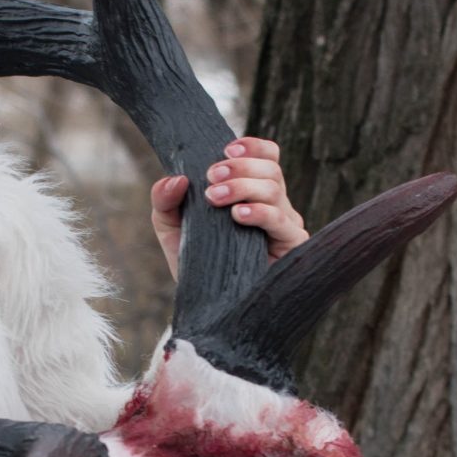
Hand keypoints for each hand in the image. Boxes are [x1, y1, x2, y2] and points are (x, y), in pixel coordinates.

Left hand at [150, 137, 309, 278]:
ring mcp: (284, 226)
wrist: (208, 309)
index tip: (226, 150)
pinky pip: (282, 221)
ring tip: (215, 198)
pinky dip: (261, 213)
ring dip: (243, 186)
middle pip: (271, 168)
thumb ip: (165, 200)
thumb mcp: (171, 228)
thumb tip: (176, 179)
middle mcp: (274, 206)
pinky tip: (238, 215)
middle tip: (211, 177)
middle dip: (240, 167)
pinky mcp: (292, 248)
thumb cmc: (196, 264)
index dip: (252, 147)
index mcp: (253, 193)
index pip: (267, 157)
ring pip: (275, 189)